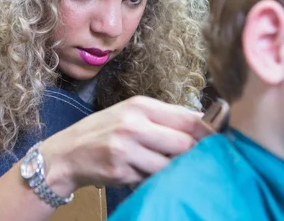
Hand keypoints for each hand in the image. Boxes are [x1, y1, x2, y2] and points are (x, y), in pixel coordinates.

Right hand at [39, 96, 212, 195]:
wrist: (66, 153)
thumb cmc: (102, 131)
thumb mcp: (129, 113)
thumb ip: (164, 115)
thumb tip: (201, 118)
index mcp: (139, 106)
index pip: (188, 118)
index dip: (208, 132)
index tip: (216, 142)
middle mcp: (133, 124)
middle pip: (184, 143)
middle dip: (192, 154)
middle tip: (193, 159)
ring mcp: (126, 148)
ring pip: (170, 165)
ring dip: (172, 169)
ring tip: (163, 166)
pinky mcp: (121, 171)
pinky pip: (152, 178)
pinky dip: (153, 178)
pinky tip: (143, 172)